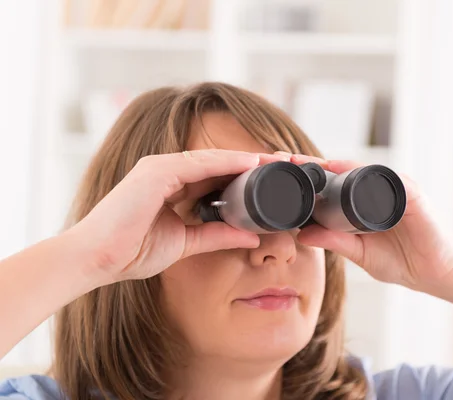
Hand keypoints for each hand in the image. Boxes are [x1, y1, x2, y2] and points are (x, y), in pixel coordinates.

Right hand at [66, 150, 284, 285]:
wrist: (97, 260)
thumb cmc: (131, 251)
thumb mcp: (186, 243)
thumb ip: (217, 235)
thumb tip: (251, 235)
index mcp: (172, 186)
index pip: (218, 177)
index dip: (247, 177)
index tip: (275, 180)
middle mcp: (167, 172)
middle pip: (220, 163)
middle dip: (253, 164)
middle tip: (285, 165)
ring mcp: (160, 168)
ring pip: (214, 159)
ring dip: (247, 159)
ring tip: (277, 160)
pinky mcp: (155, 172)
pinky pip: (198, 163)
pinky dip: (226, 161)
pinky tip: (251, 161)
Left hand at [288, 153, 452, 291]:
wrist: (435, 274)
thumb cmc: (401, 262)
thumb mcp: (359, 253)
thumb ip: (334, 241)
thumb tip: (302, 234)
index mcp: (363, 203)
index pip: (331, 185)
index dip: (307, 178)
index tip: (280, 172)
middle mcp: (377, 190)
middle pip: (340, 171)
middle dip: (310, 164)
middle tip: (281, 158)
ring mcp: (393, 189)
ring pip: (357, 169)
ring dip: (328, 163)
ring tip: (301, 161)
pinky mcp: (409, 193)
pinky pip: (382, 177)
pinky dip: (359, 171)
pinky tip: (337, 168)